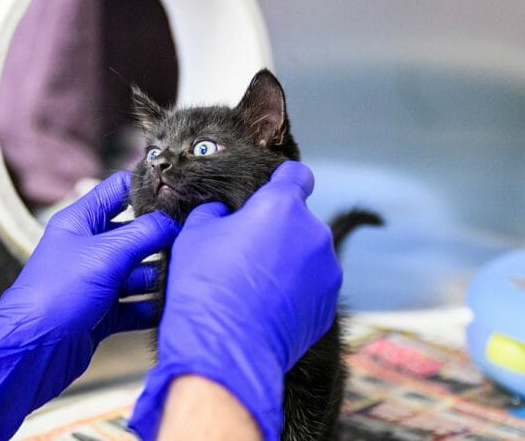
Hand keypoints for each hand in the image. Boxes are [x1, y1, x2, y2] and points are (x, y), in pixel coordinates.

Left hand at [0, 171, 178, 439]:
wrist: (32, 350)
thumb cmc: (55, 294)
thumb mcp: (105, 254)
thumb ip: (144, 234)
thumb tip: (172, 222)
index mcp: (80, 222)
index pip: (118, 190)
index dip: (147, 187)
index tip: (179, 191)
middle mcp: (88, 249)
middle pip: (135, 233)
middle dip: (162, 237)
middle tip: (192, 238)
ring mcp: (95, 281)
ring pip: (138, 271)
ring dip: (160, 275)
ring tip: (186, 275)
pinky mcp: (102, 312)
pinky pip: (135, 304)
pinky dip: (152, 306)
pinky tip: (171, 307)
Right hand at [129, 161, 342, 439]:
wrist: (226, 350)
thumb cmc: (206, 288)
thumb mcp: (195, 234)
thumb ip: (216, 211)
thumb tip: (224, 212)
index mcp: (282, 206)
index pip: (297, 175)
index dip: (282, 180)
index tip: (271, 190)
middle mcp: (314, 233)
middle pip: (298, 220)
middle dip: (277, 230)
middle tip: (245, 252)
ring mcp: (327, 270)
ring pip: (307, 255)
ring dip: (288, 262)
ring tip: (254, 286)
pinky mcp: (329, 304)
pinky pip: (312, 287)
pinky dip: (295, 292)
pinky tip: (266, 307)